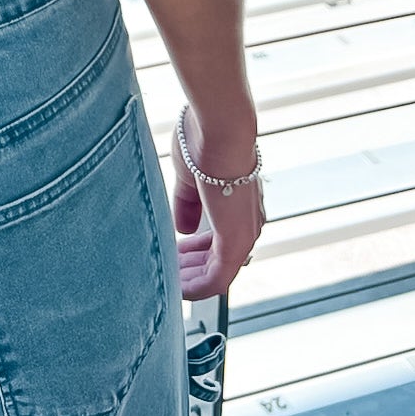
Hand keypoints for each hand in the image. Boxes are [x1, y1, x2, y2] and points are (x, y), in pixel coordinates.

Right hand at [171, 109, 264, 300]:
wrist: (219, 128)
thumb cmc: (204, 140)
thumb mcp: (190, 177)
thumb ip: (187, 204)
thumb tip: (183, 229)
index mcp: (239, 205)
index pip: (220, 237)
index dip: (195, 247)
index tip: (175, 248)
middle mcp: (247, 223)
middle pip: (218, 259)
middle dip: (190, 265)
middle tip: (167, 267)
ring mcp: (243, 235)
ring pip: (217, 272)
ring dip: (191, 279)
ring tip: (168, 280)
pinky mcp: (236, 244)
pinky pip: (216, 279)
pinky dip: (196, 287)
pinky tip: (176, 287)